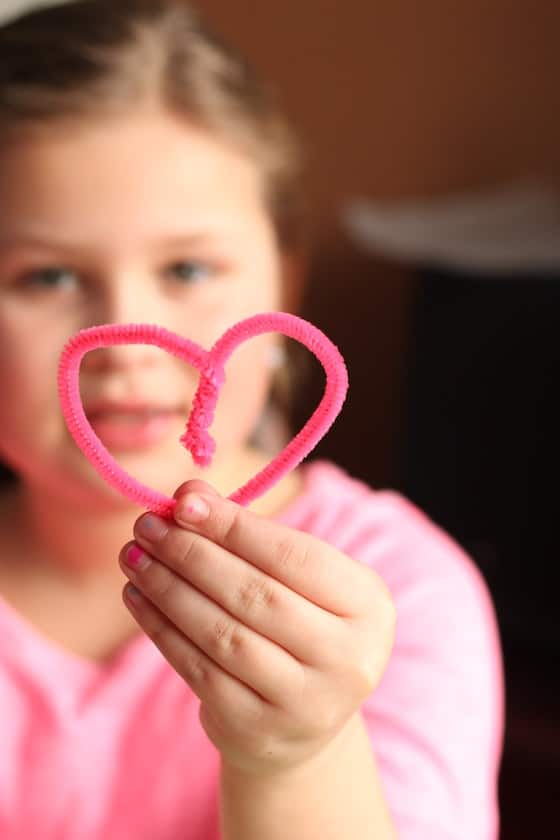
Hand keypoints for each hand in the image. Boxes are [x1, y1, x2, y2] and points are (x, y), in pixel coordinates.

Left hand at [118, 480, 395, 776]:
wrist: (304, 717)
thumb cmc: (300, 622)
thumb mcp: (298, 577)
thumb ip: (251, 533)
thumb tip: (189, 494)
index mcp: (369, 607)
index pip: (295, 557)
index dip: (236, 527)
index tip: (184, 502)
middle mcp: (349, 659)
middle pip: (256, 595)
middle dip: (193, 554)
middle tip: (147, 525)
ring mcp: (306, 703)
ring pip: (223, 635)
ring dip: (169, 589)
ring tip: (134, 556)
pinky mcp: (259, 730)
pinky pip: (199, 672)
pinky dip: (162, 630)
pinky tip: (138, 597)